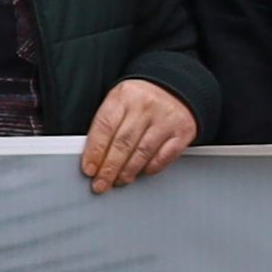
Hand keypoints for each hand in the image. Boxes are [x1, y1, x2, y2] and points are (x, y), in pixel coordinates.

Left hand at [76, 80, 195, 191]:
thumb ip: (108, 124)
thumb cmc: (141, 98)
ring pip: (142, 152)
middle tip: (101, 183)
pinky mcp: (183, 131)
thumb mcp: (119, 101)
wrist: (174, 88)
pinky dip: (151, 168)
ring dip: (127, 171)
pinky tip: (141, 172)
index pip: (105, 127)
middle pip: (123, 143)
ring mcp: (166, 119)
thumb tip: (93, 156)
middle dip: (109, 168)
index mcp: (124, 96)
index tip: (89, 169)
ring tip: (119, 180)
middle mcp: (146, 106)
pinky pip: (164, 156)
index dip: (94, 151)